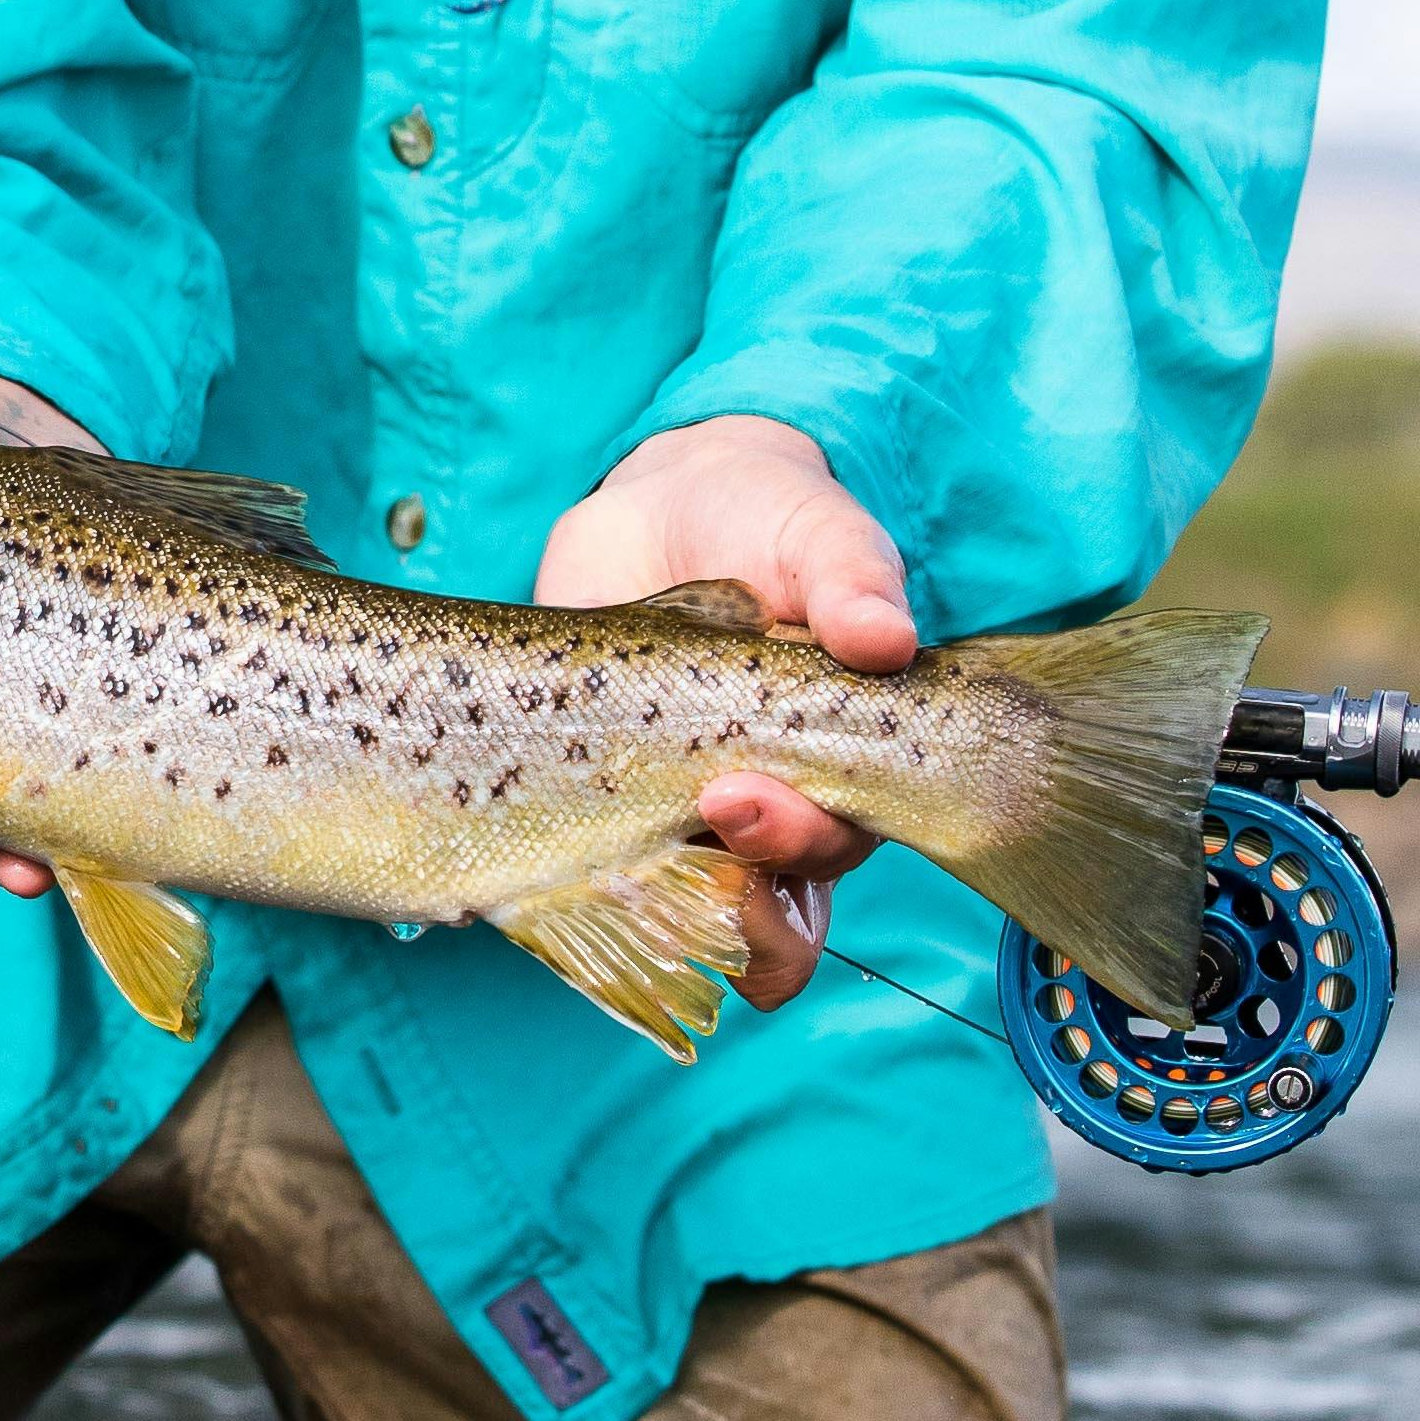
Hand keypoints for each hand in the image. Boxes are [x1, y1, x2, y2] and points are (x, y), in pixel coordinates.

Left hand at [534, 409, 908, 1015]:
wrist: (663, 506)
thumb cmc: (769, 525)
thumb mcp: (820, 533)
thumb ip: (854, 577)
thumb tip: (885, 639)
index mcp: (841, 770)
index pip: (838, 851)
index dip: (800, 845)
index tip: (744, 791)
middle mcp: (766, 813)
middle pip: (766, 911)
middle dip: (737, 889)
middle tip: (702, 803)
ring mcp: (674, 816)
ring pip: (678, 914)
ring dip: (654, 903)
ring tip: (618, 849)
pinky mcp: (593, 806)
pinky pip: (583, 882)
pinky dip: (562, 888)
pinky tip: (533, 861)